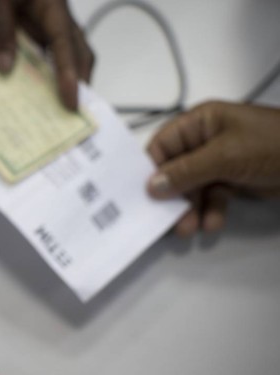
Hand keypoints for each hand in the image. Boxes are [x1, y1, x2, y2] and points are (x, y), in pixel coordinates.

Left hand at [0, 0, 93, 110]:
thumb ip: (0, 29)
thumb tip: (5, 68)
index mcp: (53, 5)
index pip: (65, 45)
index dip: (69, 76)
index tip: (71, 103)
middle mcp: (56, 13)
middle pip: (77, 51)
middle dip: (78, 81)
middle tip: (71, 111)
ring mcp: (46, 17)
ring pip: (63, 51)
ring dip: (61, 76)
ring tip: (53, 105)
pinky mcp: (33, 20)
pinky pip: (42, 47)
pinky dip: (40, 67)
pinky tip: (28, 85)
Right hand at [146, 101, 279, 235]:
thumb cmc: (274, 145)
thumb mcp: (225, 156)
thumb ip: (186, 172)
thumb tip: (151, 187)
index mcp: (201, 122)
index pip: (163, 145)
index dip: (150, 169)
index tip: (142, 195)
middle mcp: (206, 140)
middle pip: (175, 170)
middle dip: (171, 196)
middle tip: (168, 221)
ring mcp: (222, 161)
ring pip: (192, 187)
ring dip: (189, 208)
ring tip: (189, 229)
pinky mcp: (236, 179)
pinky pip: (213, 196)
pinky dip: (210, 210)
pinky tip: (212, 223)